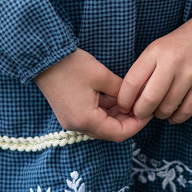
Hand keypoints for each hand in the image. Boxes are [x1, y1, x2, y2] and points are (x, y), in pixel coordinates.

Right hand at [34, 48, 148, 142]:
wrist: (43, 57)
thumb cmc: (71, 65)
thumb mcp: (102, 76)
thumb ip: (121, 90)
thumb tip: (134, 98)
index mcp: (86, 120)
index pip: (118, 134)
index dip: (137, 125)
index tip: (148, 113)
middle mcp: (77, 125)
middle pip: (109, 132)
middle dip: (127, 120)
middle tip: (142, 106)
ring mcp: (71, 120)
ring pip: (101, 125)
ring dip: (116, 115)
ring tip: (130, 99)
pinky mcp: (68, 112)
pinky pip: (91, 117)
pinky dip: (104, 110)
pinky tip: (114, 97)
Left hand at [117, 0, 191, 123]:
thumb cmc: (181, 43)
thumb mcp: (158, 48)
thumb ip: (145, 71)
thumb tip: (131, 100)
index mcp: (155, 52)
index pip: (131, 82)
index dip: (124, 100)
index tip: (124, 107)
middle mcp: (172, 62)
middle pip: (149, 100)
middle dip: (141, 113)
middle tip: (141, 114)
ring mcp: (191, 73)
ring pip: (167, 107)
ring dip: (160, 115)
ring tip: (159, 111)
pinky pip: (187, 110)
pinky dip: (177, 117)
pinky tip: (174, 115)